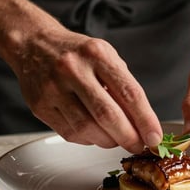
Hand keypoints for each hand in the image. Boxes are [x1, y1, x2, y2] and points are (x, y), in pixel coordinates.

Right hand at [0, 0, 162, 152]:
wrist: (34, 44)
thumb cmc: (77, 53)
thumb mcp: (105, 56)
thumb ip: (123, 85)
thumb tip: (141, 123)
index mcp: (97, 54)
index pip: (129, 93)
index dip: (146, 120)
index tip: (155, 137)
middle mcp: (73, 70)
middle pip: (108, 115)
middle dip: (129, 137)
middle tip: (139, 146)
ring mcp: (53, 89)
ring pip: (87, 129)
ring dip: (108, 141)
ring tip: (117, 139)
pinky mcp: (40, 106)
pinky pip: (70, 133)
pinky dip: (89, 139)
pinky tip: (95, 134)